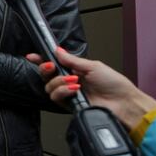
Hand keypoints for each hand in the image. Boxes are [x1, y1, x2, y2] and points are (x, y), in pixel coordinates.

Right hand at [26, 50, 155, 129]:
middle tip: (51, 66)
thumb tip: (57, 50)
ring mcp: (68, 93)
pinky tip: (74, 89)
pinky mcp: (69, 105)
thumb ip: (72, 60)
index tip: (32, 56)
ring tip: (74, 81)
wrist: (123, 102)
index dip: (41, 60)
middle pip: (46, 75)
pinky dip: (63, 91)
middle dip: (46, 69)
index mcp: (75, 69)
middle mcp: (69, 81)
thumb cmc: (114, 83)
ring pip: (49, 87)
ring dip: (59, 82)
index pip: (54, 63)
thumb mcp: (92, 66)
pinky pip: (56, 97)